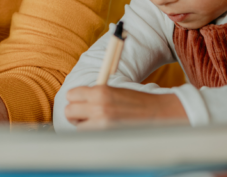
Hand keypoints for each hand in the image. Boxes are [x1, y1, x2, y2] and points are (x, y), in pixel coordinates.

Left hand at [64, 85, 186, 129]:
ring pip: (77, 126)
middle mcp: (98, 106)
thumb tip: (75, 99)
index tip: (81, 102)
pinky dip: (93, 133)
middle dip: (75, 113)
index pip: (71, 94)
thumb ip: (94, 94)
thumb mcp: (112, 91)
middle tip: (85, 114)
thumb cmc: (134, 101)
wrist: (157, 112)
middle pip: (69, 111)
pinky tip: (103, 129)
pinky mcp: (107, 134)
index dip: (75, 99)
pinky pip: (89, 135)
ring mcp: (102, 122)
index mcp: (100, 91)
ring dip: (84, 125)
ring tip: (97, 122)